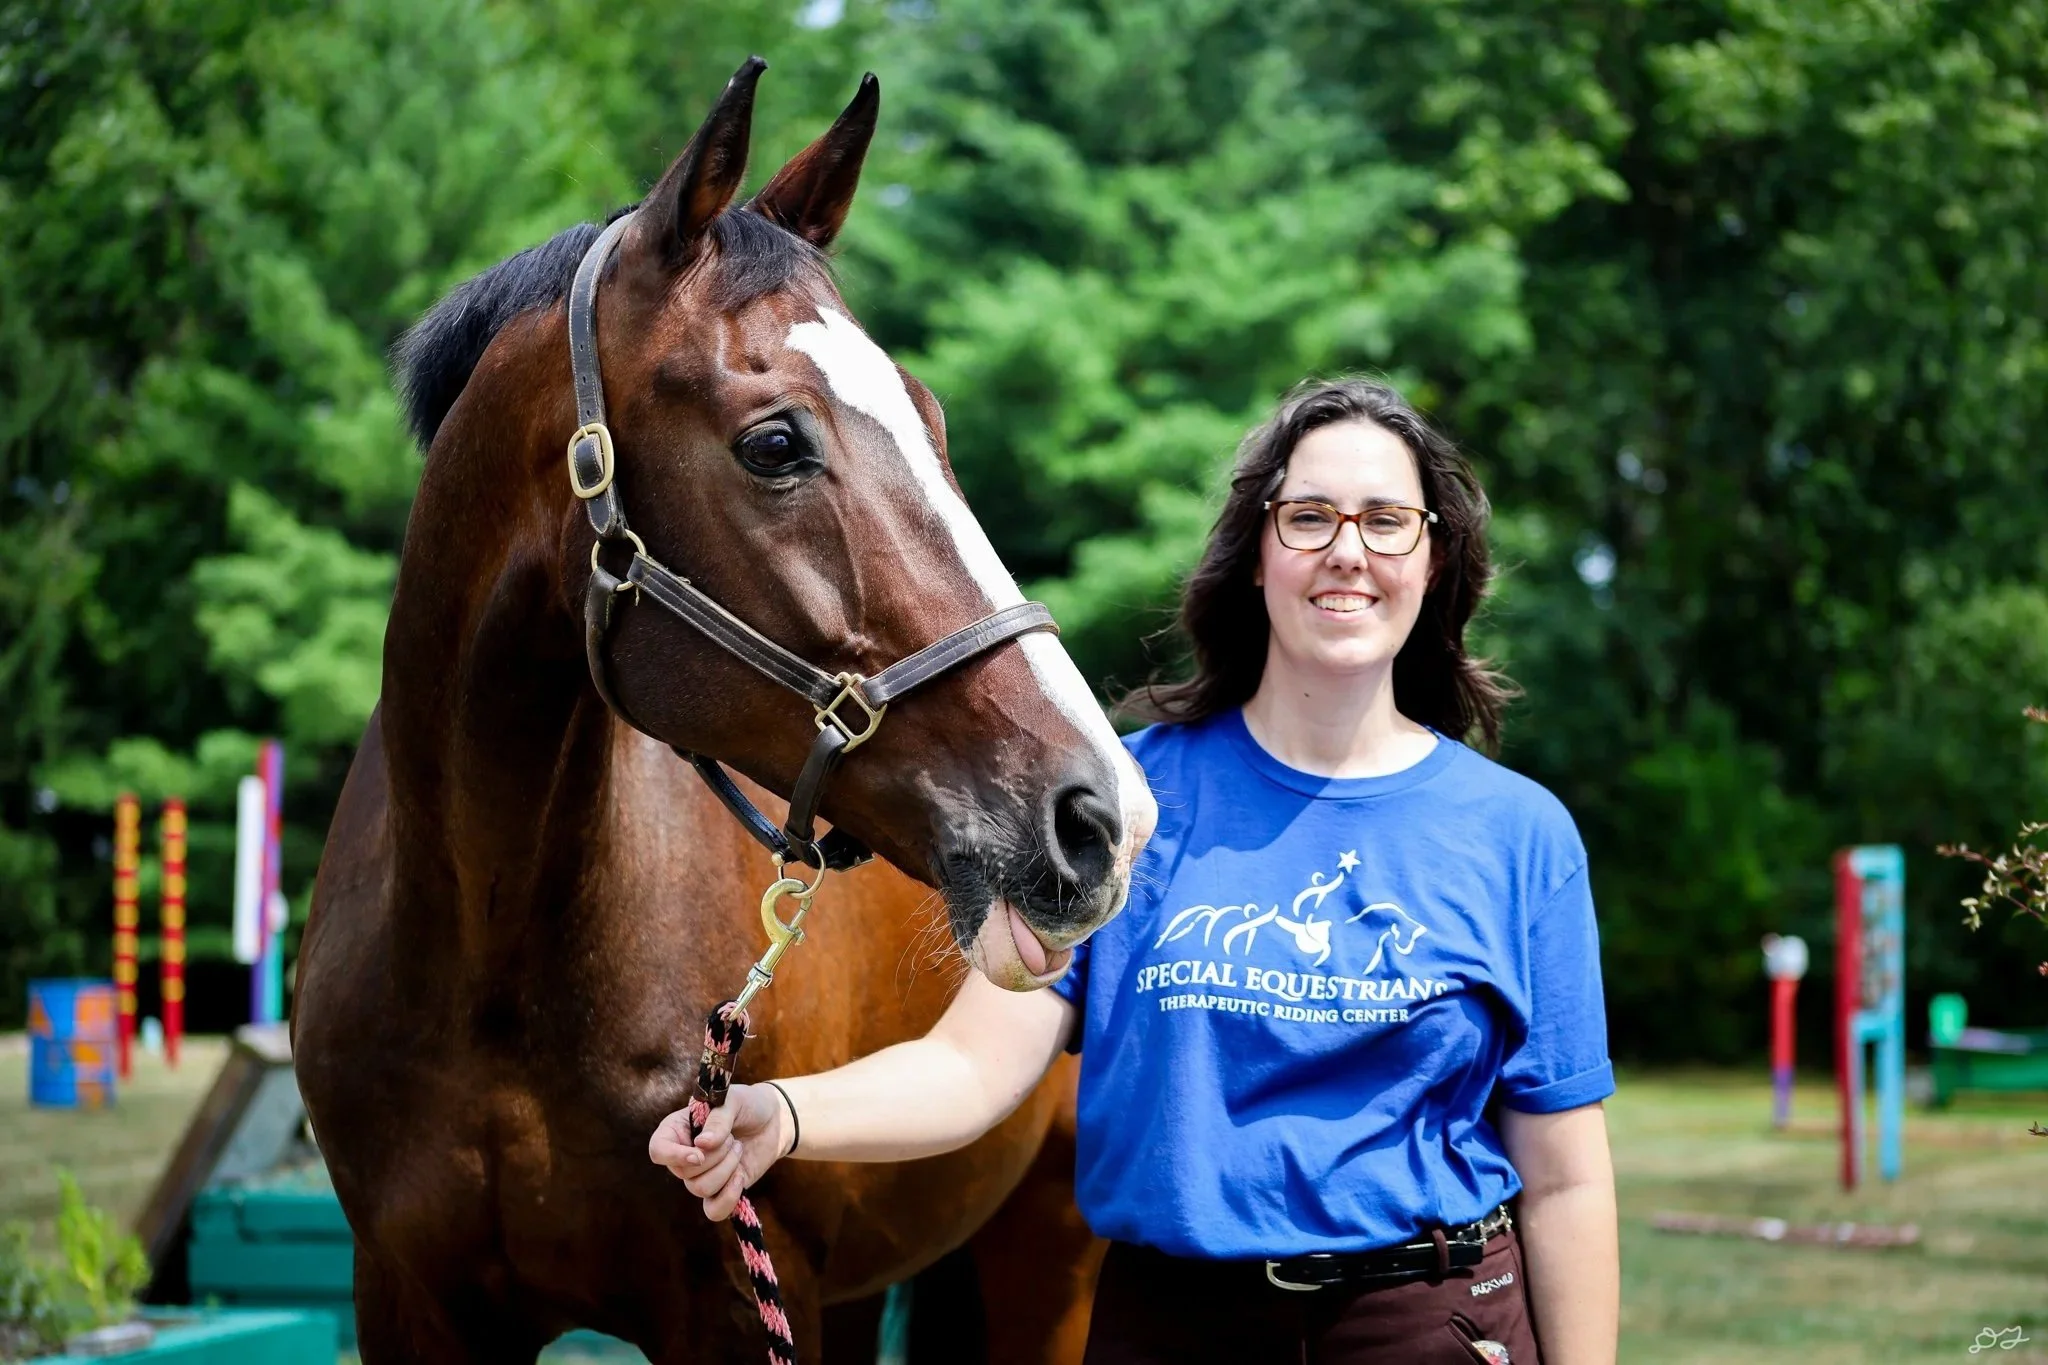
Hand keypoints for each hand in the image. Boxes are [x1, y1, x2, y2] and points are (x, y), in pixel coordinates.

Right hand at [647, 1083, 791, 1220]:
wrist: (775, 1121)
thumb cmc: (748, 1105)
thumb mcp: (734, 1101)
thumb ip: (718, 1120)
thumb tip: (702, 1145)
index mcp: (678, 1129)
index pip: (658, 1150)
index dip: (674, 1156)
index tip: (699, 1154)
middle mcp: (684, 1155)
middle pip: (684, 1172)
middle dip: (715, 1156)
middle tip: (732, 1137)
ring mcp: (701, 1175)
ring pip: (700, 1189)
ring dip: (726, 1169)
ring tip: (738, 1148)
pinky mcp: (720, 1191)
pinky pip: (714, 1210)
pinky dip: (728, 1197)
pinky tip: (741, 1177)